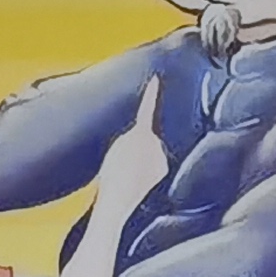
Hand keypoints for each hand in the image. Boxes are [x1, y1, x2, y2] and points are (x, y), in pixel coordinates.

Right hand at [96, 75, 169, 212]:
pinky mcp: (163, 167)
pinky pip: (155, 165)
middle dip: (138, 146)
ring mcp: (160, 154)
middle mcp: (153, 140)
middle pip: (146, 137)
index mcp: (139, 131)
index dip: (150, 93)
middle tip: (123, 163)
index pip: (146, 108)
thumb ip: (131, 137)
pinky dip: (148, 170)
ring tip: (128, 174)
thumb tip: (143, 137)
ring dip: (142, 160)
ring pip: (152, 153)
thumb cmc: (112, 176)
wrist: (119, 197)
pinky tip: (138, 180)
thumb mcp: (116, 149)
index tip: (155, 78)